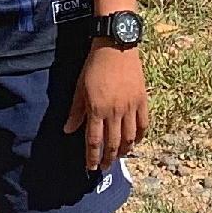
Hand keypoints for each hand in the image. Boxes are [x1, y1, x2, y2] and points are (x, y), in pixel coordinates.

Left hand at [65, 41, 148, 170]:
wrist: (116, 45)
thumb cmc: (94, 65)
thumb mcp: (80, 87)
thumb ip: (76, 111)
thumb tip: (68, 130)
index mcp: (97, 109)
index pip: (94, 142)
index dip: (92, 157)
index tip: (91, 167)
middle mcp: (114, 111)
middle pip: (112, 143)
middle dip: (108, 159)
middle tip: (105, 167)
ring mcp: (130, 106)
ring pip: (129, 137)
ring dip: (124, 150)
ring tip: (120, 156)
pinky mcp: (142, 98)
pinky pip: (143, 123)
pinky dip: (140, 135)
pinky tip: (136, 141)